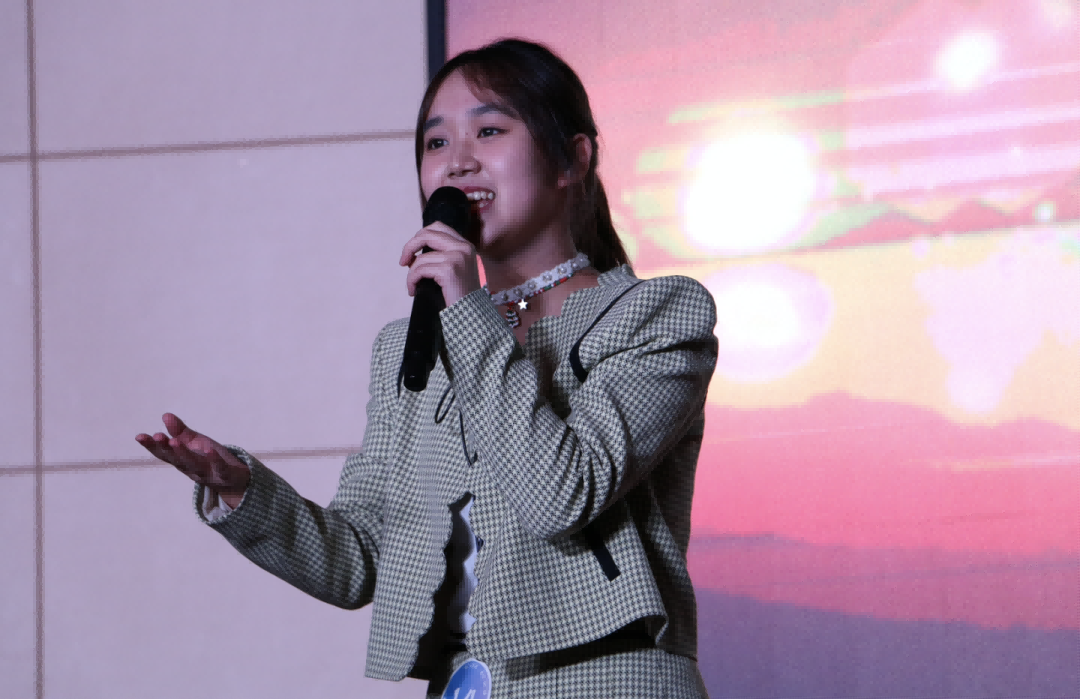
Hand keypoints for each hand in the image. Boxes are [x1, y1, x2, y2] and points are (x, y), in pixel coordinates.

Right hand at [135, 413, 249, 507]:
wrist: (235, 481)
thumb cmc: (209, 459)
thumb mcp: (194, 443)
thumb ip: (179, 431)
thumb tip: (165, 415)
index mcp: (182, 461)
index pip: (164, 453)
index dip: (151, 446)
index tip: (139, 436)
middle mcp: (192, 469)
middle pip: (177, 460)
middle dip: (166, 449)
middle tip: (158, 436)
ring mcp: (209, 474)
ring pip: (194, 465)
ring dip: (184, 454)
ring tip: (175, 441)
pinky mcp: (226, 475)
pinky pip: (220, 469)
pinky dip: (214, 460)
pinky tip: (209, 450)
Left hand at [399, 221, 481, 306]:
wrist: (472, 315)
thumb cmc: (460, 296)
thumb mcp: (455, 270)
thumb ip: (442, 256)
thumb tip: (415, 251)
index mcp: (466, 246)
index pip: (438, 227)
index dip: (420, 236)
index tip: (413, 252)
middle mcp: (463, 248)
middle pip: (426, 234)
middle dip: (409, 247)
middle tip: (403, 262)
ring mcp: (457, 257)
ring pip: (420, 258)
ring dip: (411, 273)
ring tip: (412, 285)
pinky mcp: (449, 270)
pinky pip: (419, 270)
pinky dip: (411, 280)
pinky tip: (413, 290)